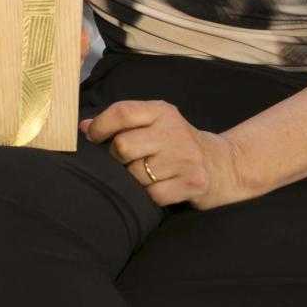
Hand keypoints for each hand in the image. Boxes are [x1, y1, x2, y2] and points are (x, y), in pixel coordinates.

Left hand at [83, 99, 250, 209]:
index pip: (121, 112)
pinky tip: (162, 186)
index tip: (93, 138)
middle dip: (118, 159)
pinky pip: (152, 195)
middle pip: (123, 146)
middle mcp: (174, 131)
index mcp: (162, 111)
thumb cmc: (177, 143)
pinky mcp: (193, 183)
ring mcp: (186, 158)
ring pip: (135, 174)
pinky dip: (151, 195)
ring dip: (135, 179)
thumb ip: (121, 122)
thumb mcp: (154, 123)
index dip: (100, 127)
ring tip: (150, 174)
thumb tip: (83, 127)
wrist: (223, 165)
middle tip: (128, 161)